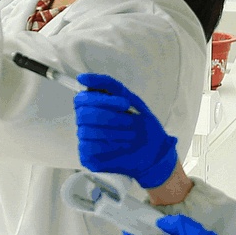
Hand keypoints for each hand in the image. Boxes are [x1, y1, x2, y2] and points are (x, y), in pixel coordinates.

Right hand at [75, 72, 177, 189]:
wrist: (154, 152)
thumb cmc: (141, 124)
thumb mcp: (129, 99)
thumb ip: (107, 84)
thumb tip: (81, 77)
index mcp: (91, 105)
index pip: (82, 99)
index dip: (103, 100)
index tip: (125, 104)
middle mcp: (84, 122)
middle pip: (84, 115)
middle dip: (112, 117)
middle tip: (131, 122)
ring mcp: (85, 139)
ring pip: (88, 131)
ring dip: (114, 132)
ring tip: (132, 136)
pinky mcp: (87, 156)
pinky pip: (91, 148)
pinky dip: (110, 146)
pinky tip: (124, 146)